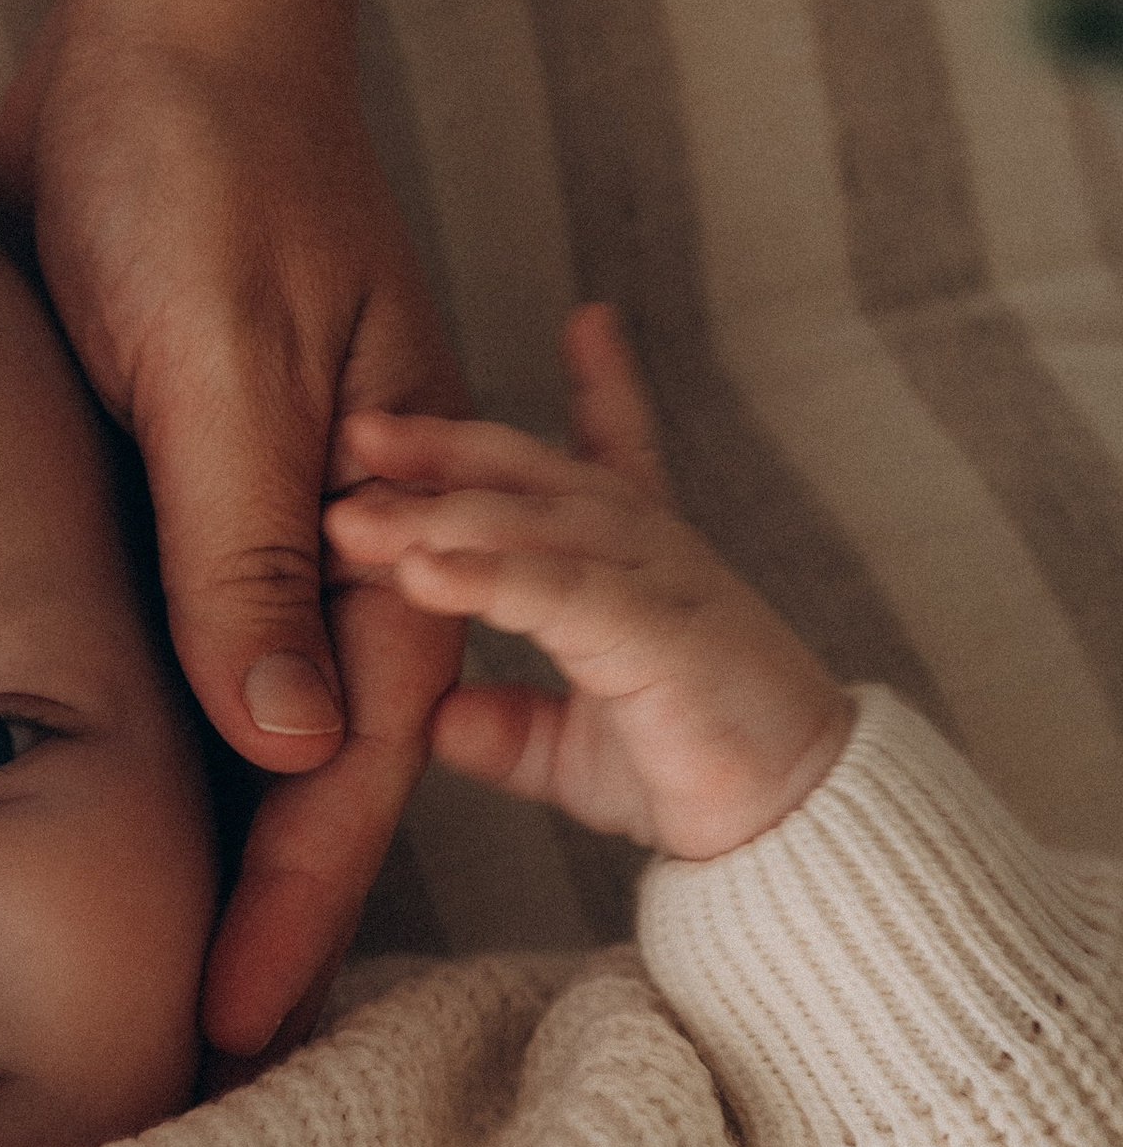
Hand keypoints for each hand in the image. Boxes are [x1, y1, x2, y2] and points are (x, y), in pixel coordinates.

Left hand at [0, 17, 467, 1055]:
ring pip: (249, 707)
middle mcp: (346, 526)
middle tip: (175, 1045)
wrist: (165, 16)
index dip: (297, 899)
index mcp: (389, 511)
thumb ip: (246, 539)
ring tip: (129, 967)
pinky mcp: (190, 469)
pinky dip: (152, 723)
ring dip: (206, 833)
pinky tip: (83, 799)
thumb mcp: (219, 352)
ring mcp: (271, 501)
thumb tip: (279, 732)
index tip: (235, 1022)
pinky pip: (183, 630)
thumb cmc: (196, 159)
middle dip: (256, 905)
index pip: (352, 753)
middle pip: (310, 758)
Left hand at [324, 305, 854, 858]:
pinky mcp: (661, 635)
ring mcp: (658, 583)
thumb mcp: (574, 748)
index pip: (614, 451)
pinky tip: (421, 571)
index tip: (586, 318)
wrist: (797, 828)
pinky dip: (487, 577)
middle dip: (442, 446)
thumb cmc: (700, 775)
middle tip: (354, 426)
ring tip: (349, 513)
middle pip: (532, 473)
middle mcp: (651, 550)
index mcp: (637, 562)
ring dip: (435, 515)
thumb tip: (436, 717)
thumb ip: (506, 725)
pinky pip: (559, 593)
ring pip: (532, 524)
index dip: (603, 385)